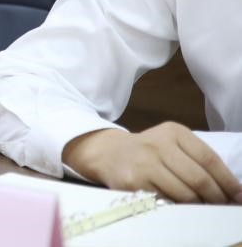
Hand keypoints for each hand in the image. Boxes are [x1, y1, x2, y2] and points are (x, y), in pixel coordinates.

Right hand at [63, 123, 241, 203]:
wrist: (110, 154)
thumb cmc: (150, 151)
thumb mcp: (173, 144)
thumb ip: (197, 160)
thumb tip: (231, 190)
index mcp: (174, 132)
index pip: (209, 158)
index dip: (228, 181)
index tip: (239, 196)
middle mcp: (158, 144)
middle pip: (199, 178)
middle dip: (216, 197)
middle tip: (223, 207)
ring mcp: (144, 163)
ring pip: (185, 193)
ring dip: (199, 205)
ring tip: (203, 207)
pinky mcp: (134, 182)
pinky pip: (166, 201)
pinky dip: (178, 207)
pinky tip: (181, 206)